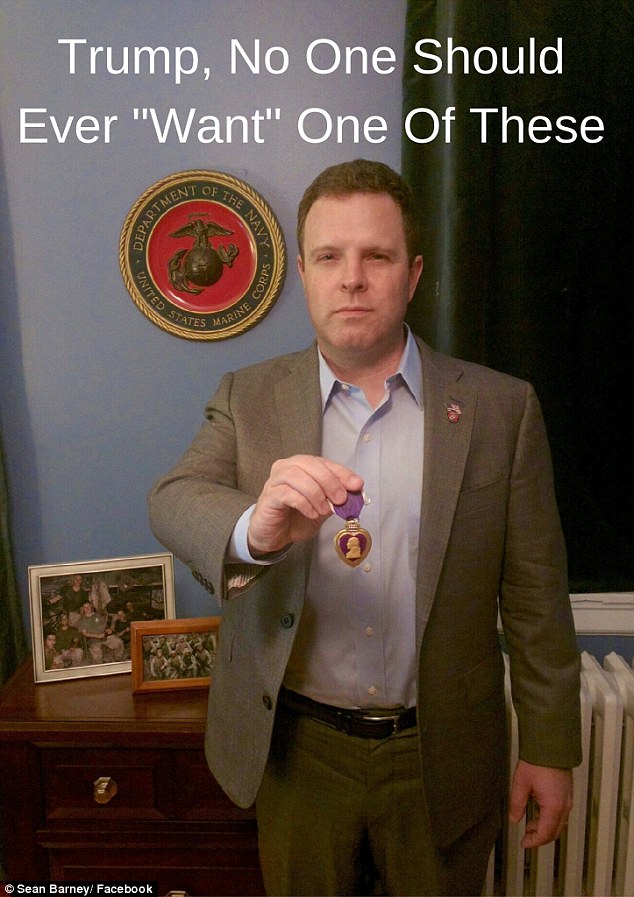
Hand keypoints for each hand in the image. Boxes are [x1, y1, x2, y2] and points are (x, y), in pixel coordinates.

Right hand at [247, 455, 362, 555]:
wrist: (275, 536)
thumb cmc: (297, 518)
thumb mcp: (323, 508)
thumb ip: (336, 498)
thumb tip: (356, 492)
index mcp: (302, 466)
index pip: (324, 462)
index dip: (342, 473)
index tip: (357, 485)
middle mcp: (286, 467)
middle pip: (310, 464)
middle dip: (329, 481)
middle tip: (341, 499)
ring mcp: (275, 481)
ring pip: (296, 475)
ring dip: (315, 493)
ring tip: (323, 510)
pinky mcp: (268, 496)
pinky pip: (286, 493)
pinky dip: (303, 503)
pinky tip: (311, 513)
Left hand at [509, 760, 572, 848]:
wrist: (551, 745)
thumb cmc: (537, 762)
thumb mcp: (521, 784)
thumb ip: (517, 804)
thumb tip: (514, 819)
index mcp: (553, 807)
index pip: (545, 834)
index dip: (534, 842)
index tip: (524, 843)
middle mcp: (564, 806)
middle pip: (554, 832)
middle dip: (540, 837)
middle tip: (526, 836)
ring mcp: (568, 800)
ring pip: (559, 823)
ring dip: (545, 827)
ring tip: (529, 823)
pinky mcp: (567, 794)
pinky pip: (561, 813)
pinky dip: (550, 819)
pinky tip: (538, 812)